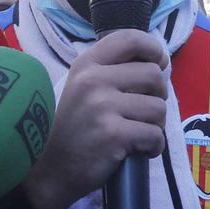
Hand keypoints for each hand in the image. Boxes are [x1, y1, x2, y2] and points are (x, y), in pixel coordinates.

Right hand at [21, 30, 168, 208]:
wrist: (51, 170)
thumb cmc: (74, 128)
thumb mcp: (83, 88)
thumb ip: (112, 71)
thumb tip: (159, 64)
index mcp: (86, 64)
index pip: (130, 38)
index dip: (153, 49)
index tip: (158, 65)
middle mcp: (93, 80)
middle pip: (154, 74)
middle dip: (158, 96)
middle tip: (144, 112)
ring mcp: (102, 106)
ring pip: (159, 107)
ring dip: (156, 125)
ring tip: (137, 134)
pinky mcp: (113, 134)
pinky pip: (155, 135)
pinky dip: (154, 147)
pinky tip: (138, 151)